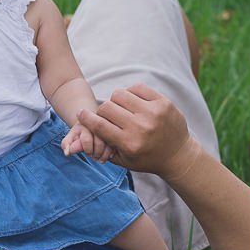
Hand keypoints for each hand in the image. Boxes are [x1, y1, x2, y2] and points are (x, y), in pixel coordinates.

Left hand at [60, 119, 112, 161]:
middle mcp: (98, 120)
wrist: (93, 121)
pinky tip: (109, 156)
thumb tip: (67, 153)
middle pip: (99, 142)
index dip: (87, 149)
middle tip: (93, 156)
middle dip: (96, 153)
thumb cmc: (81, 131)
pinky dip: (112, 152)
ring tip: (100, 158)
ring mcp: (109, 124)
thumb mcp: (72, 135)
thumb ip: (67, 143)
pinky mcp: (117, 130)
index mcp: (86, 121)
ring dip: (104, 154)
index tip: (88, 152)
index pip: (87, 140)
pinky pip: (117, 143)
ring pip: (109, 143)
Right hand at [77, 84, 195, 177]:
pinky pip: (137, 88)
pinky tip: (133, 102)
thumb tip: (71, 148)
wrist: (178, 155)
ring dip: (116, 101)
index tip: (81, 114)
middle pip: (107, 107)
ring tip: (120, 108)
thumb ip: (100, 150)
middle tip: (106, 115)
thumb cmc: (146, 159)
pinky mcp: (163, 103)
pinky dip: (131, 94)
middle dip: (103, 111)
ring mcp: (153, 113)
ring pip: (120, 94)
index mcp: (129, 143)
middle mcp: (141, 127)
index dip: (87, 118)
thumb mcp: (123, 160)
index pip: (100, 125)